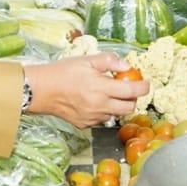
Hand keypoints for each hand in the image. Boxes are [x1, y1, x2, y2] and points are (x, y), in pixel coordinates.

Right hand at [25, 53, 149, 127]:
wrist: (40, 90)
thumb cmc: (62, 72)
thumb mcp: (86, 60)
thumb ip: (109, 61)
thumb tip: (127, 66)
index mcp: (101, 88)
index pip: (132, 91)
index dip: (144, 87)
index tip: (146, 83)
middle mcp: (99, 106)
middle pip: (129, 108)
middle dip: (133, 98)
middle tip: (127, 88)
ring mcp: (92, 117)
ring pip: (116, 115)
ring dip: (117, 105)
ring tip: (107, 94)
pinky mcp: (84, 124)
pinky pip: (102, 120)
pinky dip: (103, 111)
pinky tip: (93, 102)